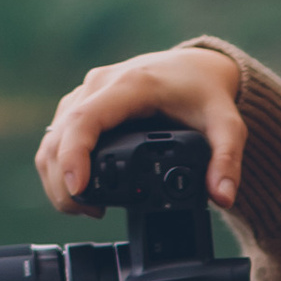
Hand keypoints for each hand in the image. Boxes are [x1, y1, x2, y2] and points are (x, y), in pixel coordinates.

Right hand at [37, 46, 245, 216]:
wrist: (196, 69)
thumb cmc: (206, 93)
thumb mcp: (227, 125)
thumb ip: (227, 160)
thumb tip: (222, 197)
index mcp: (132, 85)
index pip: (86, 119)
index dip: (74, 156)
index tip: (78, 189)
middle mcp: (100, 85)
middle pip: (60, 136)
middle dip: (64, 182)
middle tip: (89, 211)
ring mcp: (86, 93)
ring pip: (52, 139)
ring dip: (58, 178)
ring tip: (87, 207)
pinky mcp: (82, 104)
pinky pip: (58, 136)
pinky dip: (61, 166)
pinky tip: (81, 189)